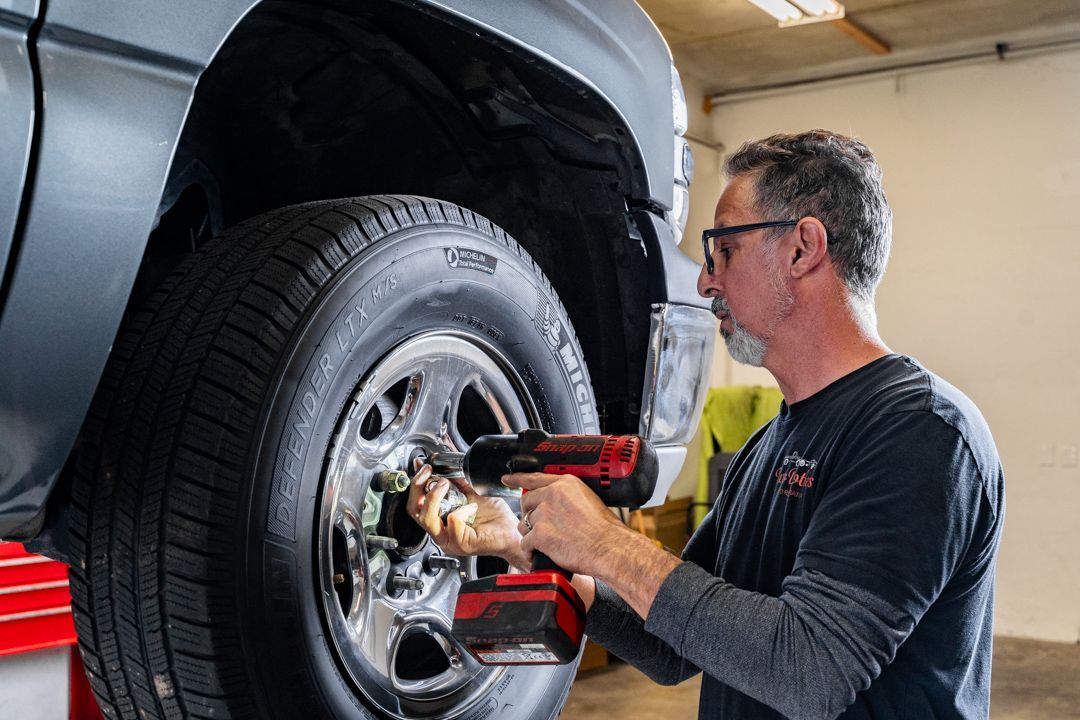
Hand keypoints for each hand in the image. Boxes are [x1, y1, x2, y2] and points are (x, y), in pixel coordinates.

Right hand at [407, 461, 530, 570]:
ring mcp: (450, 540)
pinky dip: (461, 510)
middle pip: (415, 511)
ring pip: (427, 518)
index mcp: (440, 521)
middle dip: (419, 487)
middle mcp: (441, 533)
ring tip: (445, 484)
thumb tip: (444, 467)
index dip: (416, 484)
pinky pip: (452, 521)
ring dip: (434, 497)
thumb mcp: (472, 494)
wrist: (513, 531)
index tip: (422, 466)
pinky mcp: (462, 544)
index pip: (416, 504)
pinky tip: (472, 506)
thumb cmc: (495, 518)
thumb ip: (457, 484)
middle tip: (430, 473)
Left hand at [501, 472, 630, 577]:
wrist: (609, 547)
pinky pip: (526, 542)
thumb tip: (557, 503)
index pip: (534, 478)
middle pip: (526, 502)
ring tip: (547, 542)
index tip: (508, 479)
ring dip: (531, 534)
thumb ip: (568, 496)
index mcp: (565, 484)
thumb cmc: (605, 529)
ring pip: (524, 524)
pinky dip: (531, 550)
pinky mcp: (541, 534)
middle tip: (539, 526)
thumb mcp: (588, 499)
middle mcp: (552, 495)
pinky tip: (541, 552)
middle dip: (529, 514)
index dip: (517, 479)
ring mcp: (544, 514)